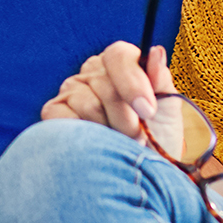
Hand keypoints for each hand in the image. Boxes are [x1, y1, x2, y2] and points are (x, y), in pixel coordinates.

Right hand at [42, 40, 173, 139]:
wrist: (141, 171)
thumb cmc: (156, 137)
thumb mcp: (168, 108)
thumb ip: (160, 78)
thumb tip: (156, 52)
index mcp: (120, 63)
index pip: (118, 56)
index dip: (133, 83)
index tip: (147, 111)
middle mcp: (92, 72)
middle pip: (105, 86)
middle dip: (127, 118)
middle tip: (136, 137)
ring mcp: (71, 91)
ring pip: (88, 106)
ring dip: (109, 132)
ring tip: (118, 143)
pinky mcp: (54, 112)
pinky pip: (63, 119)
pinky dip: (84, 138)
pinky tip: (95, 145)